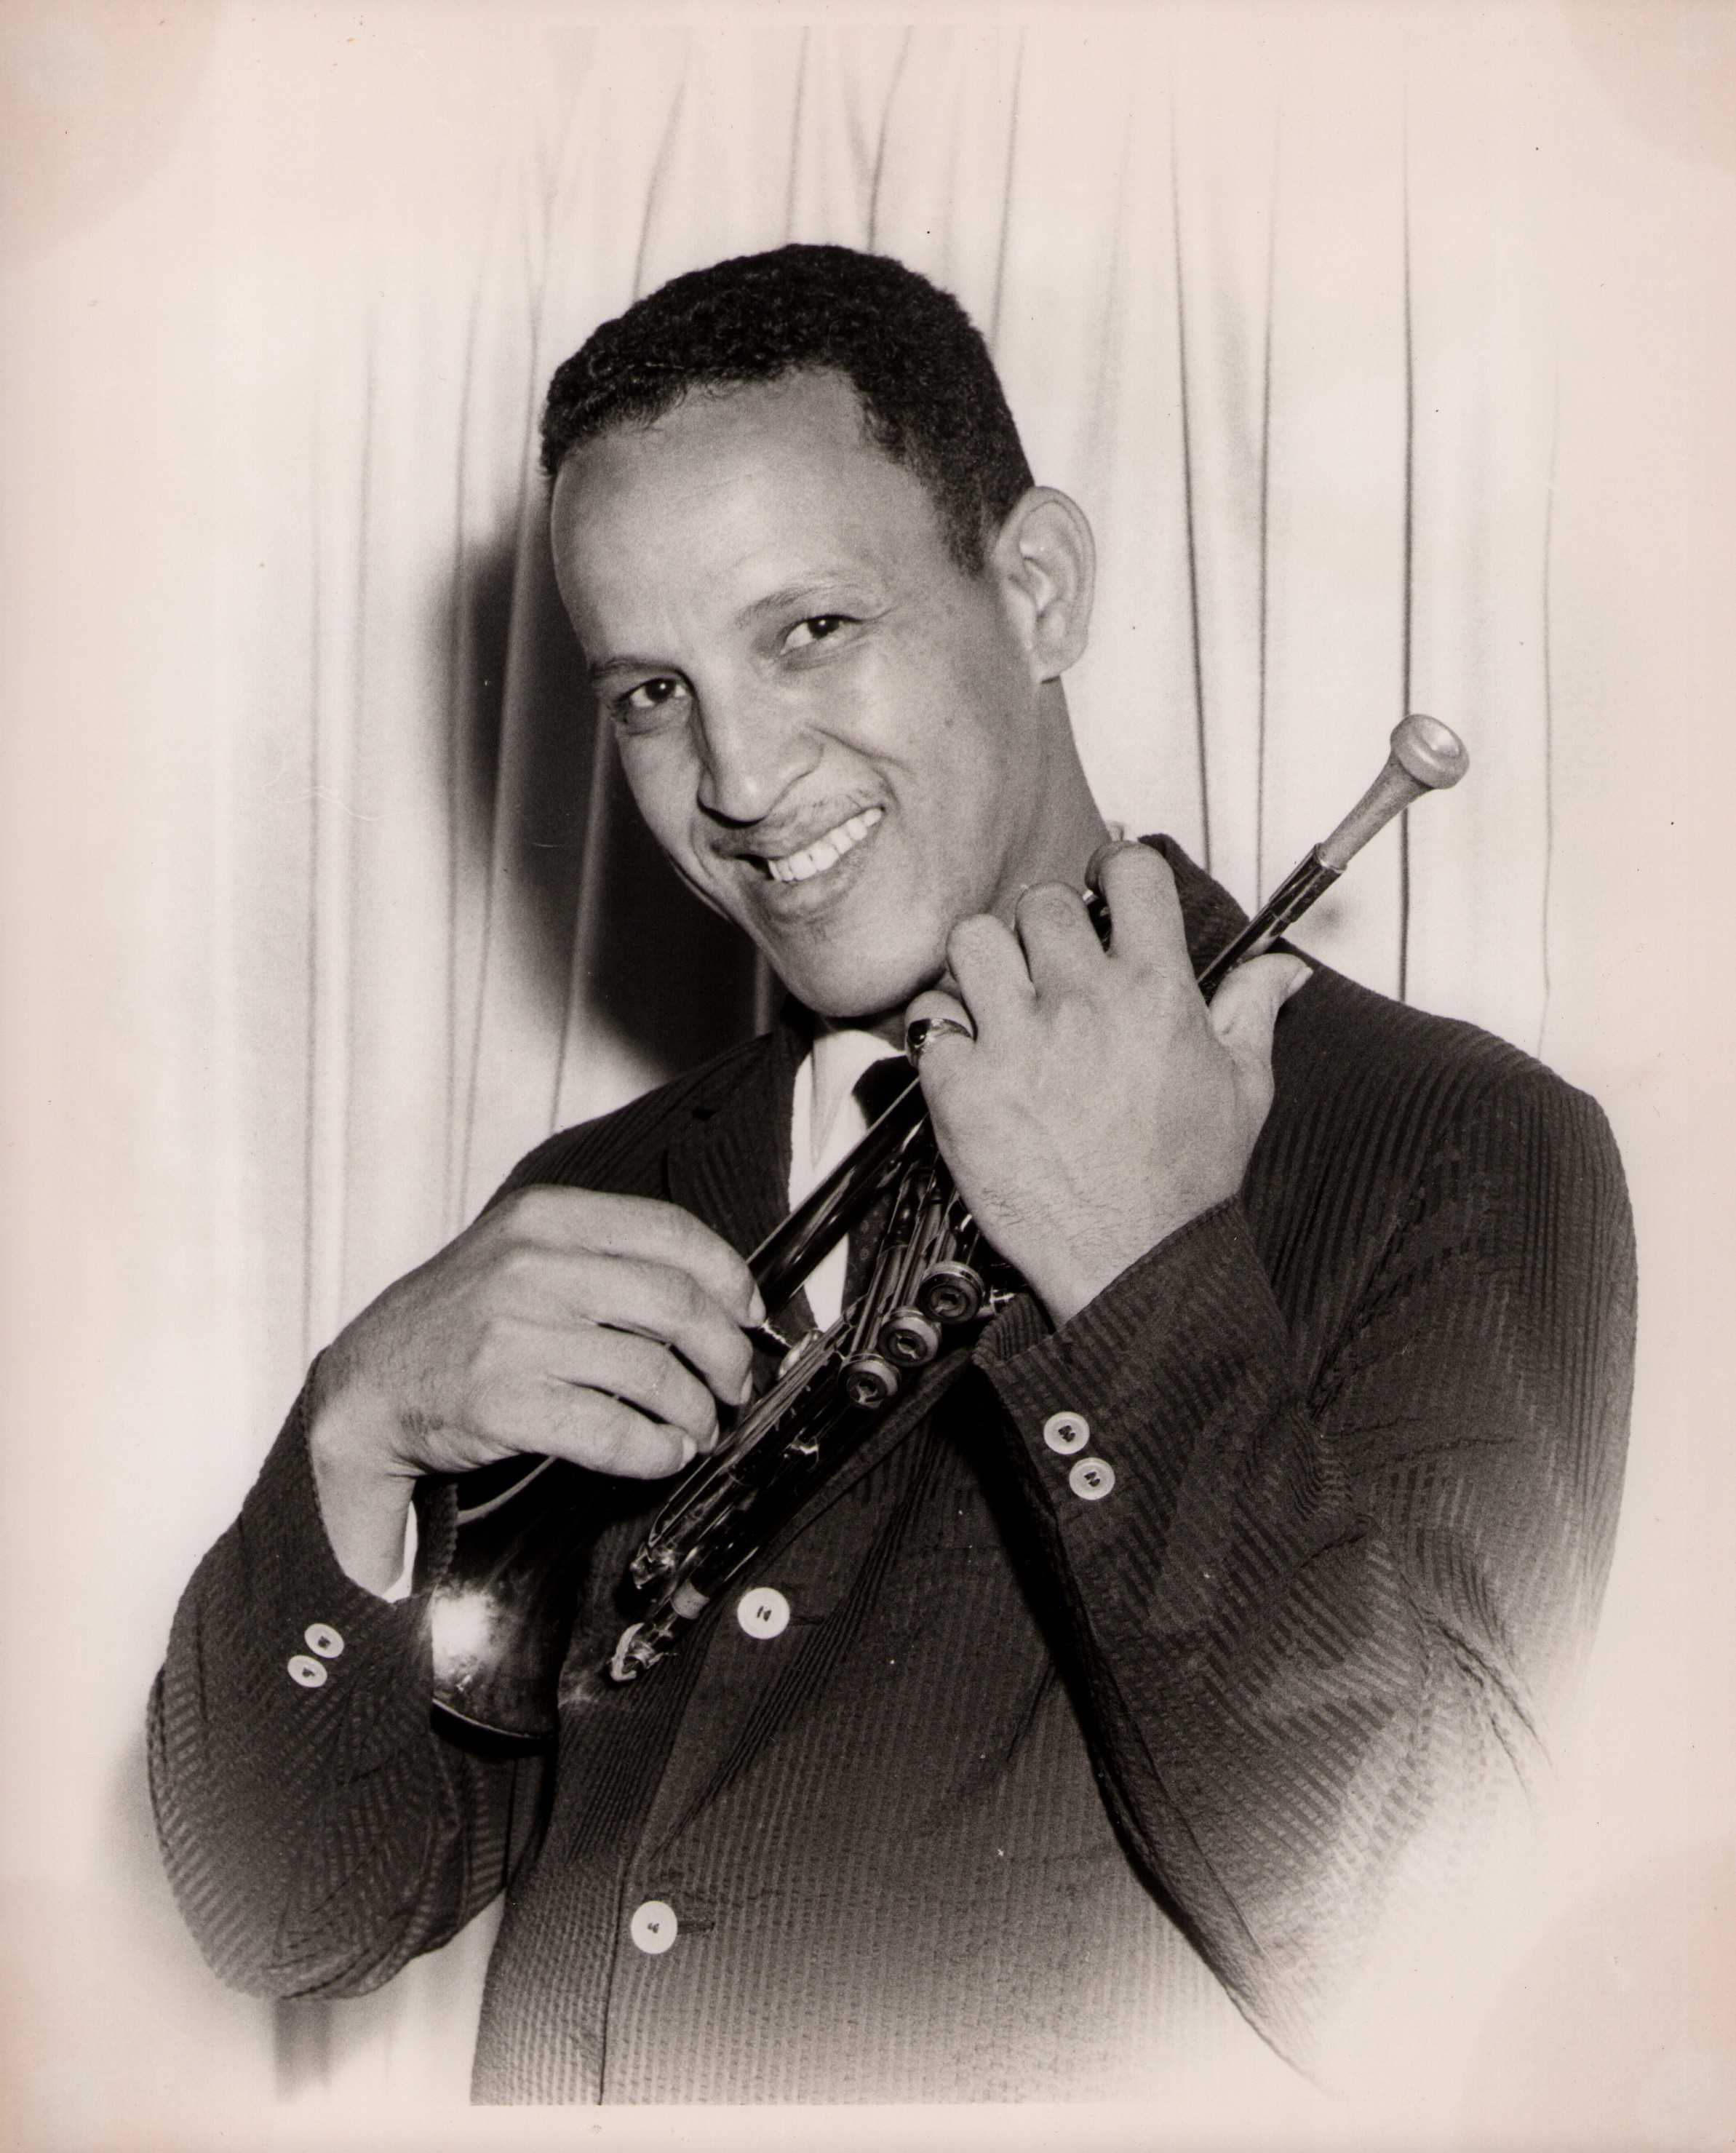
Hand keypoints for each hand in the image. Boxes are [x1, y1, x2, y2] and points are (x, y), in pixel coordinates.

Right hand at [307, 1189, 761, 1591]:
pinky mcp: (501, 1402)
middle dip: (724, 1352)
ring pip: (651, 1372)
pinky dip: (653, 1450)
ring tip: (698, 1427)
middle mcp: (529, 1265)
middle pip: (675, 1303)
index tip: (750, 1312)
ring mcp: (512, 1333)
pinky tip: (661, 1455)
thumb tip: (716, 1293)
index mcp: (544, 1216)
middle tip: (735, 1383)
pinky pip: (611, 1431)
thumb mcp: (521, 1255)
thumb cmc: (460, 1323)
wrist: (368, 1386)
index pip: (669, 1231)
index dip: (727, 1275)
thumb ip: (603, 1258)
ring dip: (694, 1411)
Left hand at [906, 842, 1308, 1327]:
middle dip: (1045, 923)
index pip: (1129, 873)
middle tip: (1049, 960)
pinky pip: (931, 1018)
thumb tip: (1283, 966)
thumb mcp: (1244, 1088)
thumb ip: (1253, 1011)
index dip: (1115, 869)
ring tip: (999, 995)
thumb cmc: (1184, 1183)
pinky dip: (943, 1029)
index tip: (1106, 889)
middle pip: (1040, 902)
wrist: (1132, 1262)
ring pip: (972, 941)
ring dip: (983, 962)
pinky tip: (970, 1053)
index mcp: (1155, 993)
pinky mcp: (963, 1089)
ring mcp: (1017, 1044)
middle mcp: (1083, 1005)